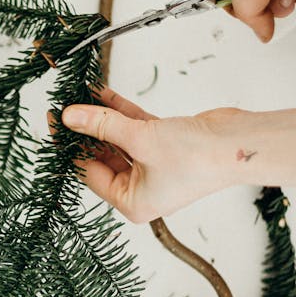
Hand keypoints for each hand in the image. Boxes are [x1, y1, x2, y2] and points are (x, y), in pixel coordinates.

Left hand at [59, 87, 238, 221]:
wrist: (240, 144)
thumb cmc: (198, 158)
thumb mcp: (139, 140)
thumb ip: (102, 126)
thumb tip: (70, 117)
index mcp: (132, 202)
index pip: (89, 173)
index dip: (71, 146)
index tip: (55, 123)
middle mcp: (142, 188)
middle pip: (101, 156)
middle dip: (84, 130)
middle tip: (64, 107)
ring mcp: (153, 166)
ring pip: (117, 139)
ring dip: (101, 117)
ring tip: (79, 95)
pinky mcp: (165, 145)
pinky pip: (134, 128)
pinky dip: (120, 112)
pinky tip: (101, 94)